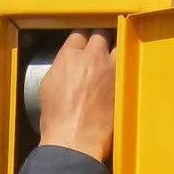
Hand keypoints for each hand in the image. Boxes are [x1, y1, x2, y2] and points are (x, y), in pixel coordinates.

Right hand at [36, 31, 115, 163]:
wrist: (75, 139)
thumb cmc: (57, 118)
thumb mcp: (48, 86)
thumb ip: (61, 67)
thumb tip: (67, 64)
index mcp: (70, 56)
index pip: (78, 34)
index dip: (80, 40)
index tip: (81, 44)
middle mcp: (92, 58)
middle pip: (100, 35)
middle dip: (98, 39)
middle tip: (96, 48)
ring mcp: (111, 70)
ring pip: (117, 46)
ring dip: (113, 51)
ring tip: (109, 58)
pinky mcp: (123, 84)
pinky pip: (125, 67)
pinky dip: (121, 68)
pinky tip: (116, 75)